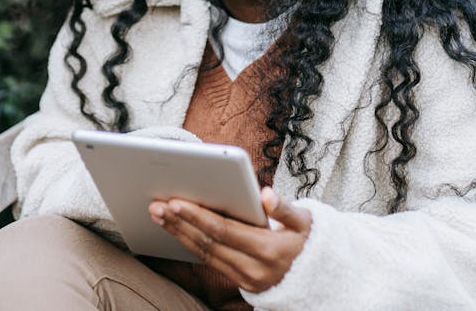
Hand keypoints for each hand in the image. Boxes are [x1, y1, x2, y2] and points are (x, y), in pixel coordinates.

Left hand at [148, 187, 311, 292]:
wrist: (319, 279)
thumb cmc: (308, 241)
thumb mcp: (305, 223)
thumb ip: (285, 208)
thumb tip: (267, 194)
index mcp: (268, 249)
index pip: (224, 230)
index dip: (197, 216)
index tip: (176, 201)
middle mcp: (253, 268)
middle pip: (207, 243)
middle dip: (179, 222)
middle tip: (157, 204)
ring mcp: (244, 278)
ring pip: (203, 253)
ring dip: (178, 232)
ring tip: (158, 214)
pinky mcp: (239, 281)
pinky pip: (209, 261)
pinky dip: (189, 243)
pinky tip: (175, 229)